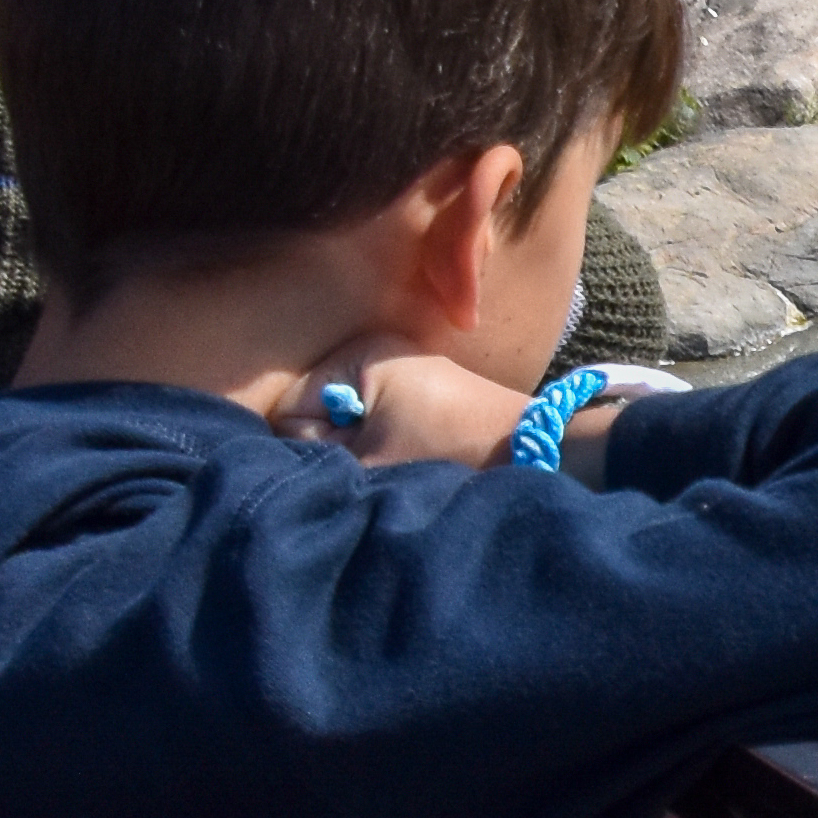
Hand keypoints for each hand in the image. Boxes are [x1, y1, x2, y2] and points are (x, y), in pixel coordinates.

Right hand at [286, 337, 535, 468]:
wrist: (532, 451)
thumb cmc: (447, 454)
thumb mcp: (368, 462)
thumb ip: (314, 461)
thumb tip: (285, 464)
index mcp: (354, 354)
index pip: (289, 413)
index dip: (313, 451)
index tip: (356, 464)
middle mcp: (371, 350)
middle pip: (315, 416)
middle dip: (335, 450)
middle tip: (377, 467)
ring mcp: (395, 368)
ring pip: (343, 425)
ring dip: (359, 454)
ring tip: (398, 464)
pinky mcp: (417, 391)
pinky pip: (372, 424)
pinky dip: (382, 449)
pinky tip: (410, 459)